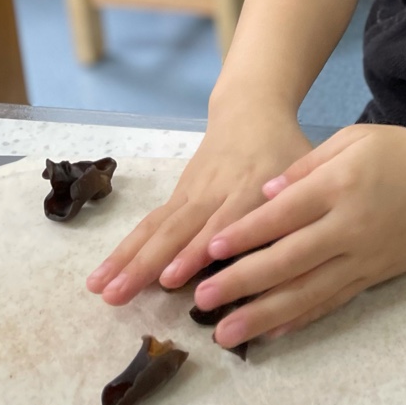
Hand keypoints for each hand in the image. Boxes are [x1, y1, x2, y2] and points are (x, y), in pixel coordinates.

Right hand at [87, 110, 311, 304]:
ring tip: (99, 290)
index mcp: (252, 187)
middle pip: (178, 228)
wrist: (251, 109)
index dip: (198, 250)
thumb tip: (295, 261)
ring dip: (126, 259)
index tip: (172, 279)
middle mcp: (215, 191)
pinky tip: (104, 276)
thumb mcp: (306, 173)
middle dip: (146, 263)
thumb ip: (300, 213)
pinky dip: (126, 248)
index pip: (224, 222)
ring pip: (156, 227)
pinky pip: (150, 223)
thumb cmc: (286, 149)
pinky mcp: (178, 194)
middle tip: (118, 295)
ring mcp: (191, 192)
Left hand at [190, 123, 405, 347]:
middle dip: (242, 283)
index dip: (245, 234)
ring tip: (227, 333)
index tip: (211, 250)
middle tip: (203, 301)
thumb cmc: (400, 151)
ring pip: (308, 291)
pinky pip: (334, 301)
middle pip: (288, 260)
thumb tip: (265, 194)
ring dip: (264, 315)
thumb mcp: (352, 140)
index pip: (283, 215)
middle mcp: (350, 226)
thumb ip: (306, 167)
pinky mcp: (376, 275)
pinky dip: (302, 318)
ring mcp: (365, 256)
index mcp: (341, 186)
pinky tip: (274, 331)